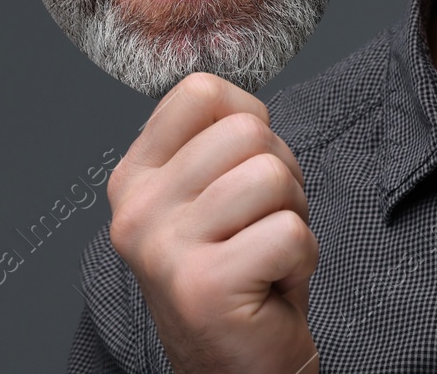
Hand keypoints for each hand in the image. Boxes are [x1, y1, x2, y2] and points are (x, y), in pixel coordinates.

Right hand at [108, 73, 318, 373]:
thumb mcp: (211, 196)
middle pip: (246, 132)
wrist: (239, 367)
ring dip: (293, 217)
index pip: (198, 91)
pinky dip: (302, 258)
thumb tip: (247, 102)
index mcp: (134, 178)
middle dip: (281, 175)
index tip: (244, 168)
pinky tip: (273, 284)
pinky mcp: (204, 287)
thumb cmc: (241, 272)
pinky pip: (289, 232)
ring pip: (272, 177)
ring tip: (268, 254)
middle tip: (262, 225)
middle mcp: (136, 211)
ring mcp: (165, 250)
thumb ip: (216, 142)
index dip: (247, 118)